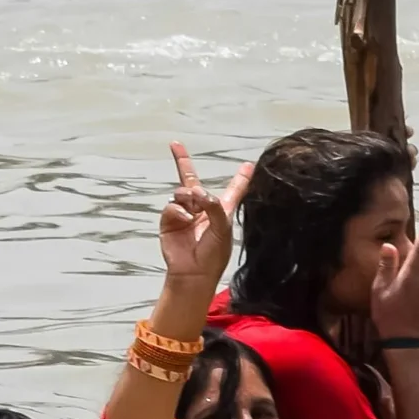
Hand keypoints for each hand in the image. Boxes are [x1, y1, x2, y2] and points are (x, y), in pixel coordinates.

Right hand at [158, 143, 247, 295]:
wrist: (194, 273)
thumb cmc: (214, 254)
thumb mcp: (222, 228)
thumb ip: (214, 206)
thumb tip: (196, 192)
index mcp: (221, 210)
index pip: (233, 190)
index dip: (241, 178)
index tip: (248, 165)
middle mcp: (202, 209)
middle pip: (191, 180)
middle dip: (182, 161)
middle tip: (175, 144)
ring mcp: (184, 214)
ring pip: (182, 192)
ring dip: (188, 197)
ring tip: (193, 209)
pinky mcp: (170, 221)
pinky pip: (172, 206)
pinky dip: (179, 211)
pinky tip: (186, 221)